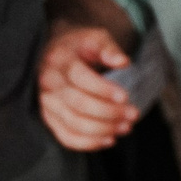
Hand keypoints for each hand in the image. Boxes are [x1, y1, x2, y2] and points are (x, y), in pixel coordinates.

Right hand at [38, 23, 141, 151]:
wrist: (56, 52)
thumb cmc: (80, 46)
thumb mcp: (95, 37)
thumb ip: (109, 48)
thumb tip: (123, 62)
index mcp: (60, 59)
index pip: (80, 77)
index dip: (103, 89)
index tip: (125, 96)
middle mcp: (49, 82)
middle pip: (77, 103)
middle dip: (108, 112)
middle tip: (133, 114)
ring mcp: (47, 103)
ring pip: (73, 123)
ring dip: (102, 129)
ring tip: (126, 127)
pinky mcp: (49, 118)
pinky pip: (66, 136)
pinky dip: (88, 143)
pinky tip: (109, 140)